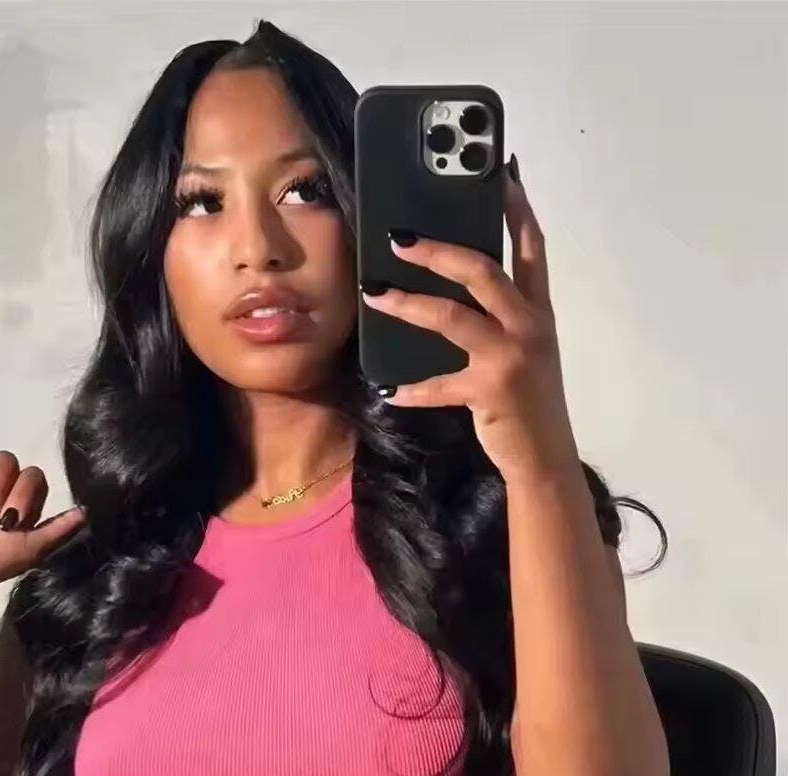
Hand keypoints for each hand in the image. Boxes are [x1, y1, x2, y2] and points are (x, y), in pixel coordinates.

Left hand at [361, 160, 581, 484]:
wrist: (546, 457)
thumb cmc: (529, 398)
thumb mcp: (524, 348)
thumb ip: (500, 316)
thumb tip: (455, 284)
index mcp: (538, 310)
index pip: (531, 247)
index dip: (516, 208)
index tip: (498, 173)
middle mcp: (529, 324)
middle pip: (482, 270)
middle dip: (438, 250)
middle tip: (399, 238)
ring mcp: (511, 356)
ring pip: (452, 316)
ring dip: (408, 303)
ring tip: (374, 292)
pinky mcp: (490, 389)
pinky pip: (440, 385)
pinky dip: (412, 388)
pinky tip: (388, 389)